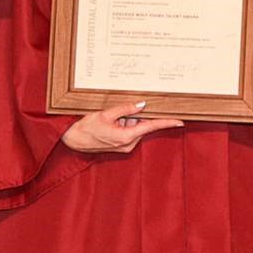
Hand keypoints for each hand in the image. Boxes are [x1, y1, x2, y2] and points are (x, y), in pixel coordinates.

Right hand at [61, 100, 184, 155]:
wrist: (73, 141)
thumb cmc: (86, 128)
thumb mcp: (105, 114)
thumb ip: (125, 109)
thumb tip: (142, 105)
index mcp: (126, 136)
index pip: (151, 127)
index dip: (166, 123)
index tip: (179, 121)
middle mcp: (128, 144)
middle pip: (141, 125)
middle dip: (133, 116)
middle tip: (117, 113)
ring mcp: (125, 146)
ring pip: (134, 128)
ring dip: (126, 120)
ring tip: (109, 119)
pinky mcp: (121, 146)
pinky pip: (128, 132)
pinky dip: (122, 125)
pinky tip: (109, 123)